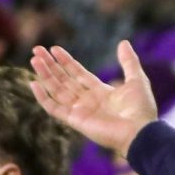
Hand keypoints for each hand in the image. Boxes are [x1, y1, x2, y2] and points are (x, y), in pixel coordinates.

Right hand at [30, 42, 156, 155]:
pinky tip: (33, 83)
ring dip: (45, 75)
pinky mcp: (75, 121)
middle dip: (51, 65)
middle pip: (64, 80)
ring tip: (34, 59)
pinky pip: (54, 108)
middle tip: (36, 50)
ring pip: (57, 90)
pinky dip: (43, 97)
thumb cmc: (141, 110)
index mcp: (101, 93)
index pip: (78, 74)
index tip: (54, 48)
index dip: (66, 61)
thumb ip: (129, 61)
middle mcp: (88, 102)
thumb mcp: (137, 79)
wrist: (139, 132)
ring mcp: (80, 111)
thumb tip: (123, 42)